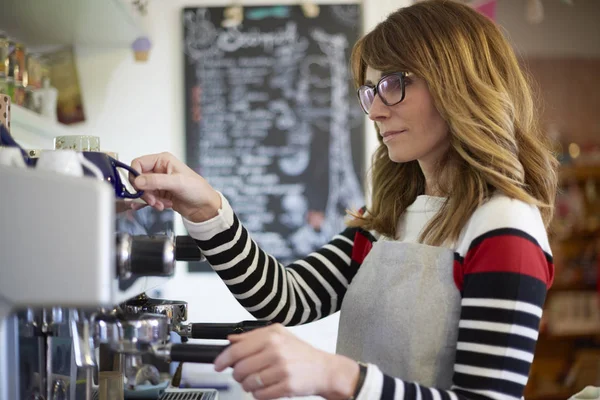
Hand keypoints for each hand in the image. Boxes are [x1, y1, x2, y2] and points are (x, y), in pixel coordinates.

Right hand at [129, 152, 220, 221]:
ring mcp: (158, 182)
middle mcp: (159, 170)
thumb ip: (156, 181)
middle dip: (144, 192)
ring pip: (142, 190)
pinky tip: (157, 207)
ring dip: (149, 200)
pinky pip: (147, 198)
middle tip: (152, 200)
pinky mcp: (159, 194)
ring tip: (161, 204)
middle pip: (138, 179)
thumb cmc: (197, 189)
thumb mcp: (177, 182)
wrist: (204, 206)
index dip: (135, 175)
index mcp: (162, 160)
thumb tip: (138, 181)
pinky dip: (151, 204)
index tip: (139, 187)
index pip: (138, 163)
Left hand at [214, 323, 358, 399]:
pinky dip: (258, 394)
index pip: (237, 349)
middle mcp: (276, 351)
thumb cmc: (301, 353)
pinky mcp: (286, 386)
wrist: (324, 369)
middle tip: (242, 374)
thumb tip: (231, 339)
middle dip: (237, 374)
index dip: (223, 359)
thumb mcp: (279, 335)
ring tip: (256, 381)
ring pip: (248, 383)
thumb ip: (253, 335)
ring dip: (247, 385)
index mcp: (271, 336)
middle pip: (240, 368)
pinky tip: (265, 387)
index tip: (218, 364)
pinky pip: (260, 395)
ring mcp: (281, 370)